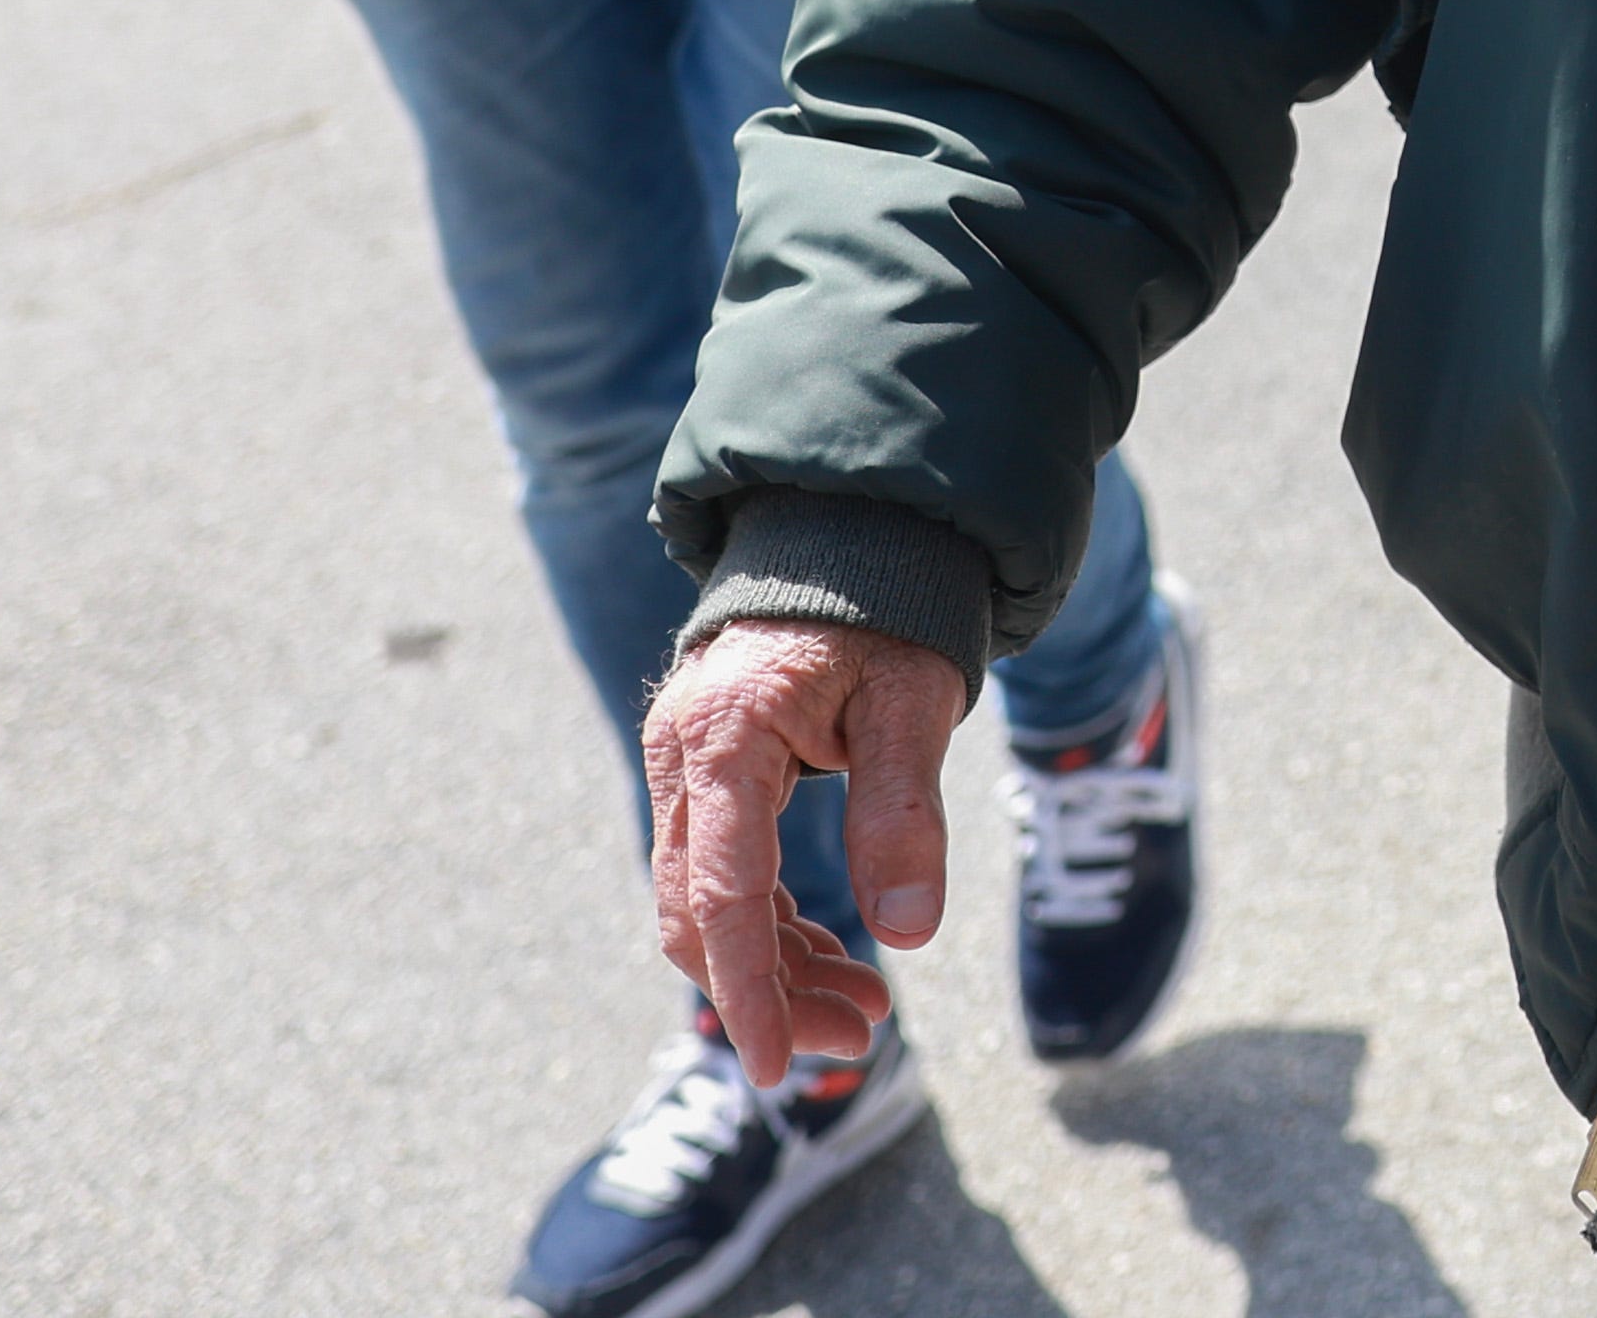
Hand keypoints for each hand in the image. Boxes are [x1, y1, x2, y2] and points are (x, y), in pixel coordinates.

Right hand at [643, 617, 960, 1076]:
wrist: (851, 534)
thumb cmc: (888, 610)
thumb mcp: (913, 701)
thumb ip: (903, 810)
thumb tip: (907, 932)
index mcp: (724, 737)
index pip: (724, 894)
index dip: (749, 989)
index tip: (778, 1063)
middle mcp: (683, 757)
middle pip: (702, 912)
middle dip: (770, 990)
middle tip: (859, 1034)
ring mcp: (686, 767)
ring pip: (710, 902)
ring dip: (775, 965)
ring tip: (863, 1011)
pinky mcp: (706, 776)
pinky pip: (725, 871)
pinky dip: (771, 924)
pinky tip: (831, 953)